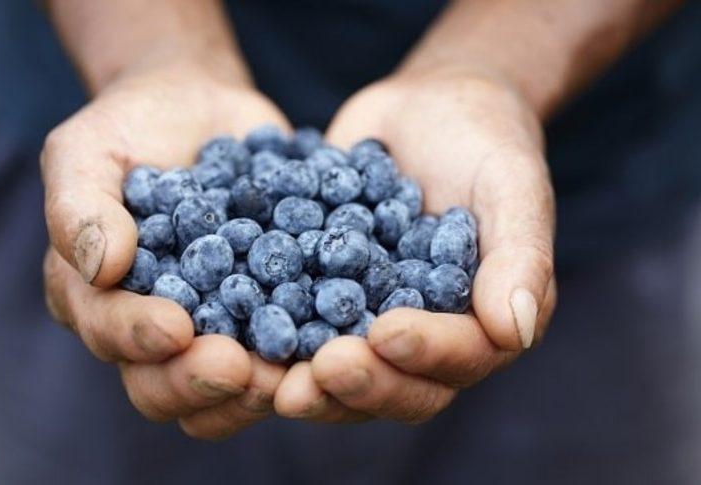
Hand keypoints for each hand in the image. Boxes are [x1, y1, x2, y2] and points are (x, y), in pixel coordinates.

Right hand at [42, 56, 288, 439]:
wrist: (200, 106)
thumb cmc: (131, 127)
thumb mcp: (88, 152)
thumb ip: (80, 208)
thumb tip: (103, 267)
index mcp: (100, 299)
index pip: (112, 334)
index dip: (139, 339)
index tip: (176, 329)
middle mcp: (158, 323)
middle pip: (167, 382)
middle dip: (201, 381)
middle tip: (241, 369)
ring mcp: (219, 320)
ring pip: (229, 382)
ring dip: (259, 386)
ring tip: (292, 371)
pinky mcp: (271, 304)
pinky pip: (292, 336)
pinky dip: (312, 344)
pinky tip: (339, 335)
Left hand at [274, 69, 556, 422]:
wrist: (429, 110)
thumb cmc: (485, 142)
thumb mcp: (512, 185)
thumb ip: (521, 256)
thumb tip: (515, 331)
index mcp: (480, 324)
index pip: (460, 357)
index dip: (426, 353)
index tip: (386, 334)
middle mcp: (425, 337)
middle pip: (396, 384)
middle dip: (359, 382)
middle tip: (318, 371)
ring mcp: (369, 321)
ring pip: (340, 370)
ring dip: (305, 378)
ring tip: (265, 372)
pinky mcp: (322, 297)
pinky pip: (295, 322)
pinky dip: (265, 328)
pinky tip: (229, 322)